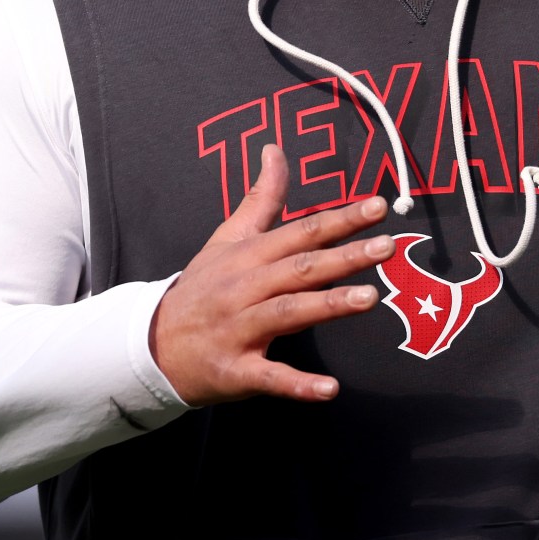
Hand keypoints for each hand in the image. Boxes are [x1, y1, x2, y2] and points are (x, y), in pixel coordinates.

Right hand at [151, 144, 393, 406]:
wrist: (152, 345)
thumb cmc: (201, 289)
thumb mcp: (226, 239)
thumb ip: (260, 199)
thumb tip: (275, 149)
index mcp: (247, 256)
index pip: (298, 232)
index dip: (338, 219)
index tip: (377, 207)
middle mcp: (243, 288)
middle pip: (298, 269)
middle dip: (343, 256)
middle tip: (386, 246)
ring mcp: (238, 330)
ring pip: (286, 313)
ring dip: (327, 305)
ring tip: (369, 299)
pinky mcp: (235, 370)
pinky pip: (269, 377)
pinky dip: (297, 385)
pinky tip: (329, 389)